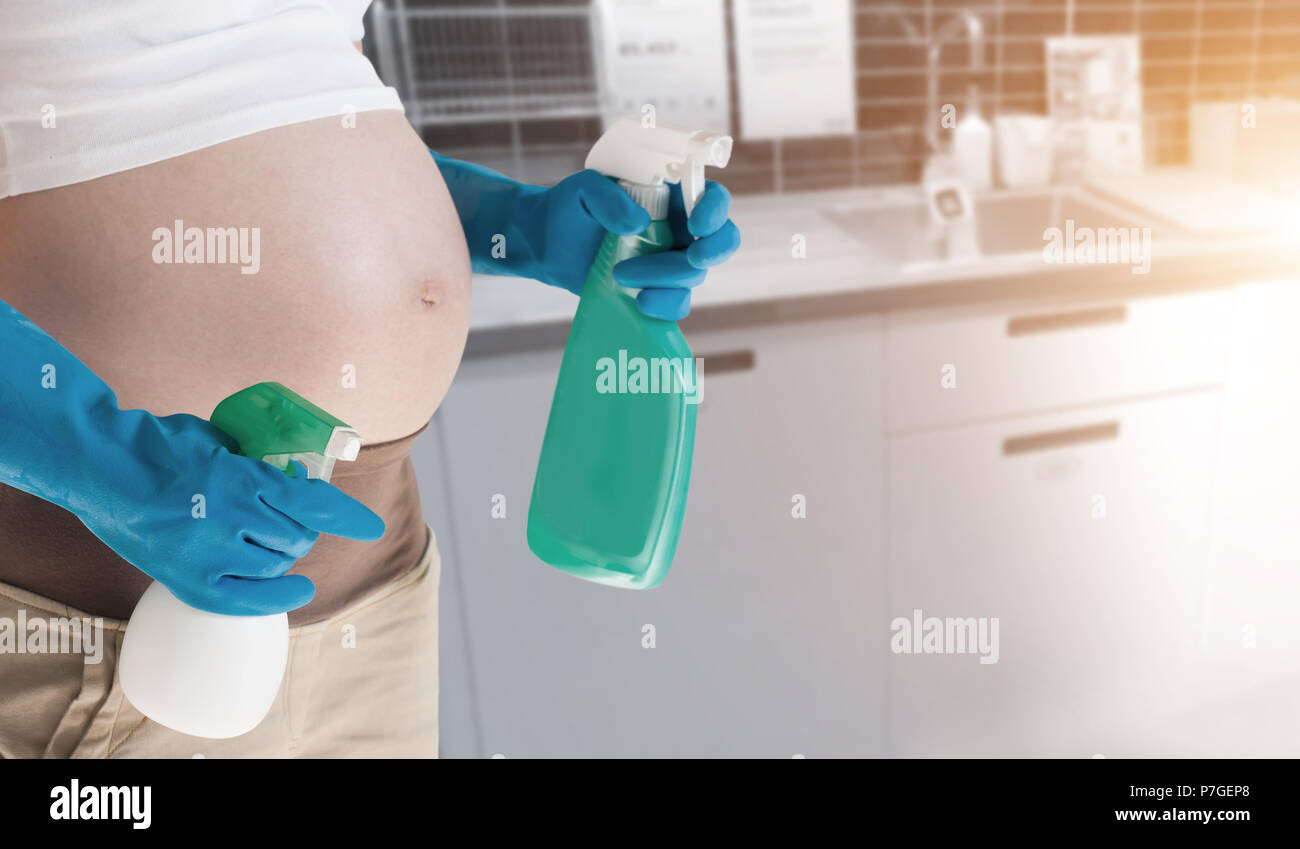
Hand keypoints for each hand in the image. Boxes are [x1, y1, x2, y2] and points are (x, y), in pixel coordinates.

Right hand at [83, 411, 384, 615]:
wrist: (98, 467)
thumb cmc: (160, 445)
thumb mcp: (222, 441)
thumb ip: (261, 464)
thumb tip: (301, 481)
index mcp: (241, 479)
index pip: (314, 504)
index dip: (348, 517)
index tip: (371, 528)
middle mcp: (230, 520)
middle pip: (298, 537)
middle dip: (304, 526)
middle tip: (291, 514)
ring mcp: (208, 554)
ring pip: (276, 563)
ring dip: (284, 550)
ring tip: (270, 536)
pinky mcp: (188, 579)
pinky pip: (247, 599)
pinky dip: (277, 595)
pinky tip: (298, 590)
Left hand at [532, 170, 740, 319]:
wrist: (548, 243)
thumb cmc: (571, 208)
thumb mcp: (584, 189)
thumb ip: (608, 197)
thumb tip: (638, 223)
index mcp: (673, 196)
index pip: (713, 198)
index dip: (715, 211)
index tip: (695, 224)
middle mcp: (680, 229)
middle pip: (721, 241)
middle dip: (713, 251)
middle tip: (691, 257)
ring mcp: (671, 262)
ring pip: (693, 276)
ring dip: (663, 278)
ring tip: (619, 274)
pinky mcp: (657, 290)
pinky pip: (677, 304)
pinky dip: (663, 305)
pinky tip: (639, 302)